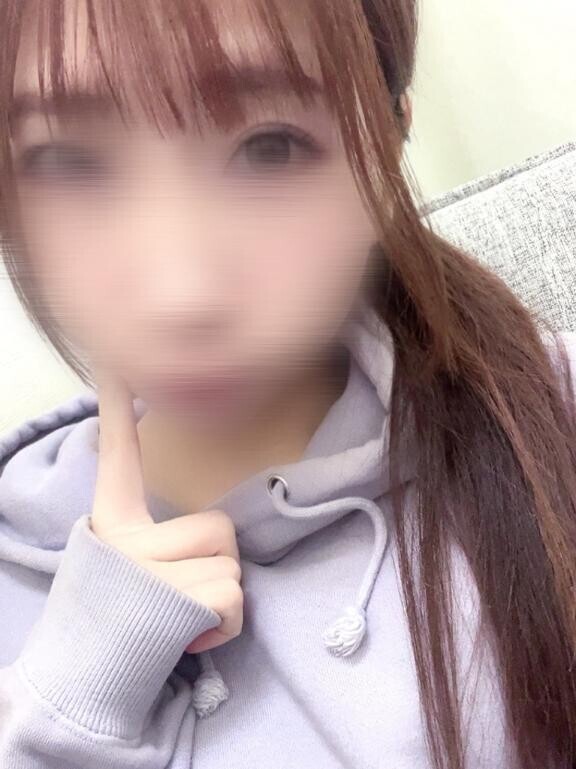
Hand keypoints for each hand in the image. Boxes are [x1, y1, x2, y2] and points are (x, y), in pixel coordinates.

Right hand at [90, 370, 242, 654]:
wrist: (86, 673)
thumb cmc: (119, 608)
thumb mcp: (127, 555)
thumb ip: (156, 529)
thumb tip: (173, 489)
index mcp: (112, 518)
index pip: (119, 455)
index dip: (119, 408)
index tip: (118, 363)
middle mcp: (124, 539)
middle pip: (220, 530)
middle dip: (214, 567)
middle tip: (176, 594)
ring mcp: (146, 573)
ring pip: (232, 568)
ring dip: (218, 599)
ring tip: (180, 616)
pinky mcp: (170, 607)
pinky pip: (234, 600)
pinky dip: (224, 626)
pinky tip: (188, 637)